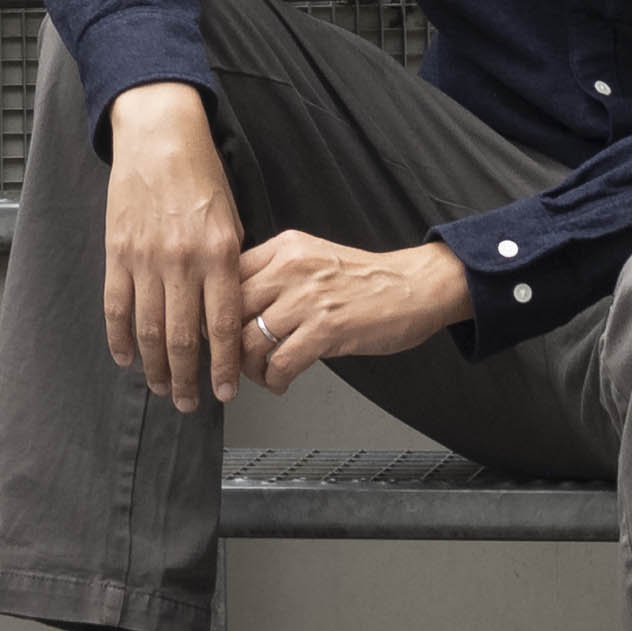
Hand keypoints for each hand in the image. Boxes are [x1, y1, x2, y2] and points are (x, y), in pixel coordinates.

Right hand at [100, 85, 251, 412]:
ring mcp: (146, 258)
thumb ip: (229, 268)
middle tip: (189, 403)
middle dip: (187, 379)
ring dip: (154, 367)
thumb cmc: (202, 177)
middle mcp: (183, 261)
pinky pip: (116, 305)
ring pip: (147, 329)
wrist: (159, 137)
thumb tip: (224, 315)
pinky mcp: (117, 251)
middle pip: (182, 338)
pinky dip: (119, 337)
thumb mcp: (231, 220)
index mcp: (219, 254)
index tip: (224, 394)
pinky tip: (126, 358)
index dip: (222, 367)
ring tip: (162, 388)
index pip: (221, 327)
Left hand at [234, 228, 476, 388]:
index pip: (227, 277)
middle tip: (230, 361)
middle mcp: (290, 269)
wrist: (415, 286)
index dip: (216, 311)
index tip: (216, 331)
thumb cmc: (367, 278)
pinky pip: (280, 363)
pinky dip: (274, 380)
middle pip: (230, 311)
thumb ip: (276, 273)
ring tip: (259, 375)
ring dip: (249, 368)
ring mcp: (308, 299)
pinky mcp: (326, 330)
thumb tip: (239, 306)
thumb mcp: (313, 257)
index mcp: (285, 248)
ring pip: (249, 341)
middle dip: (224, 345)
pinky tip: (281, 382)